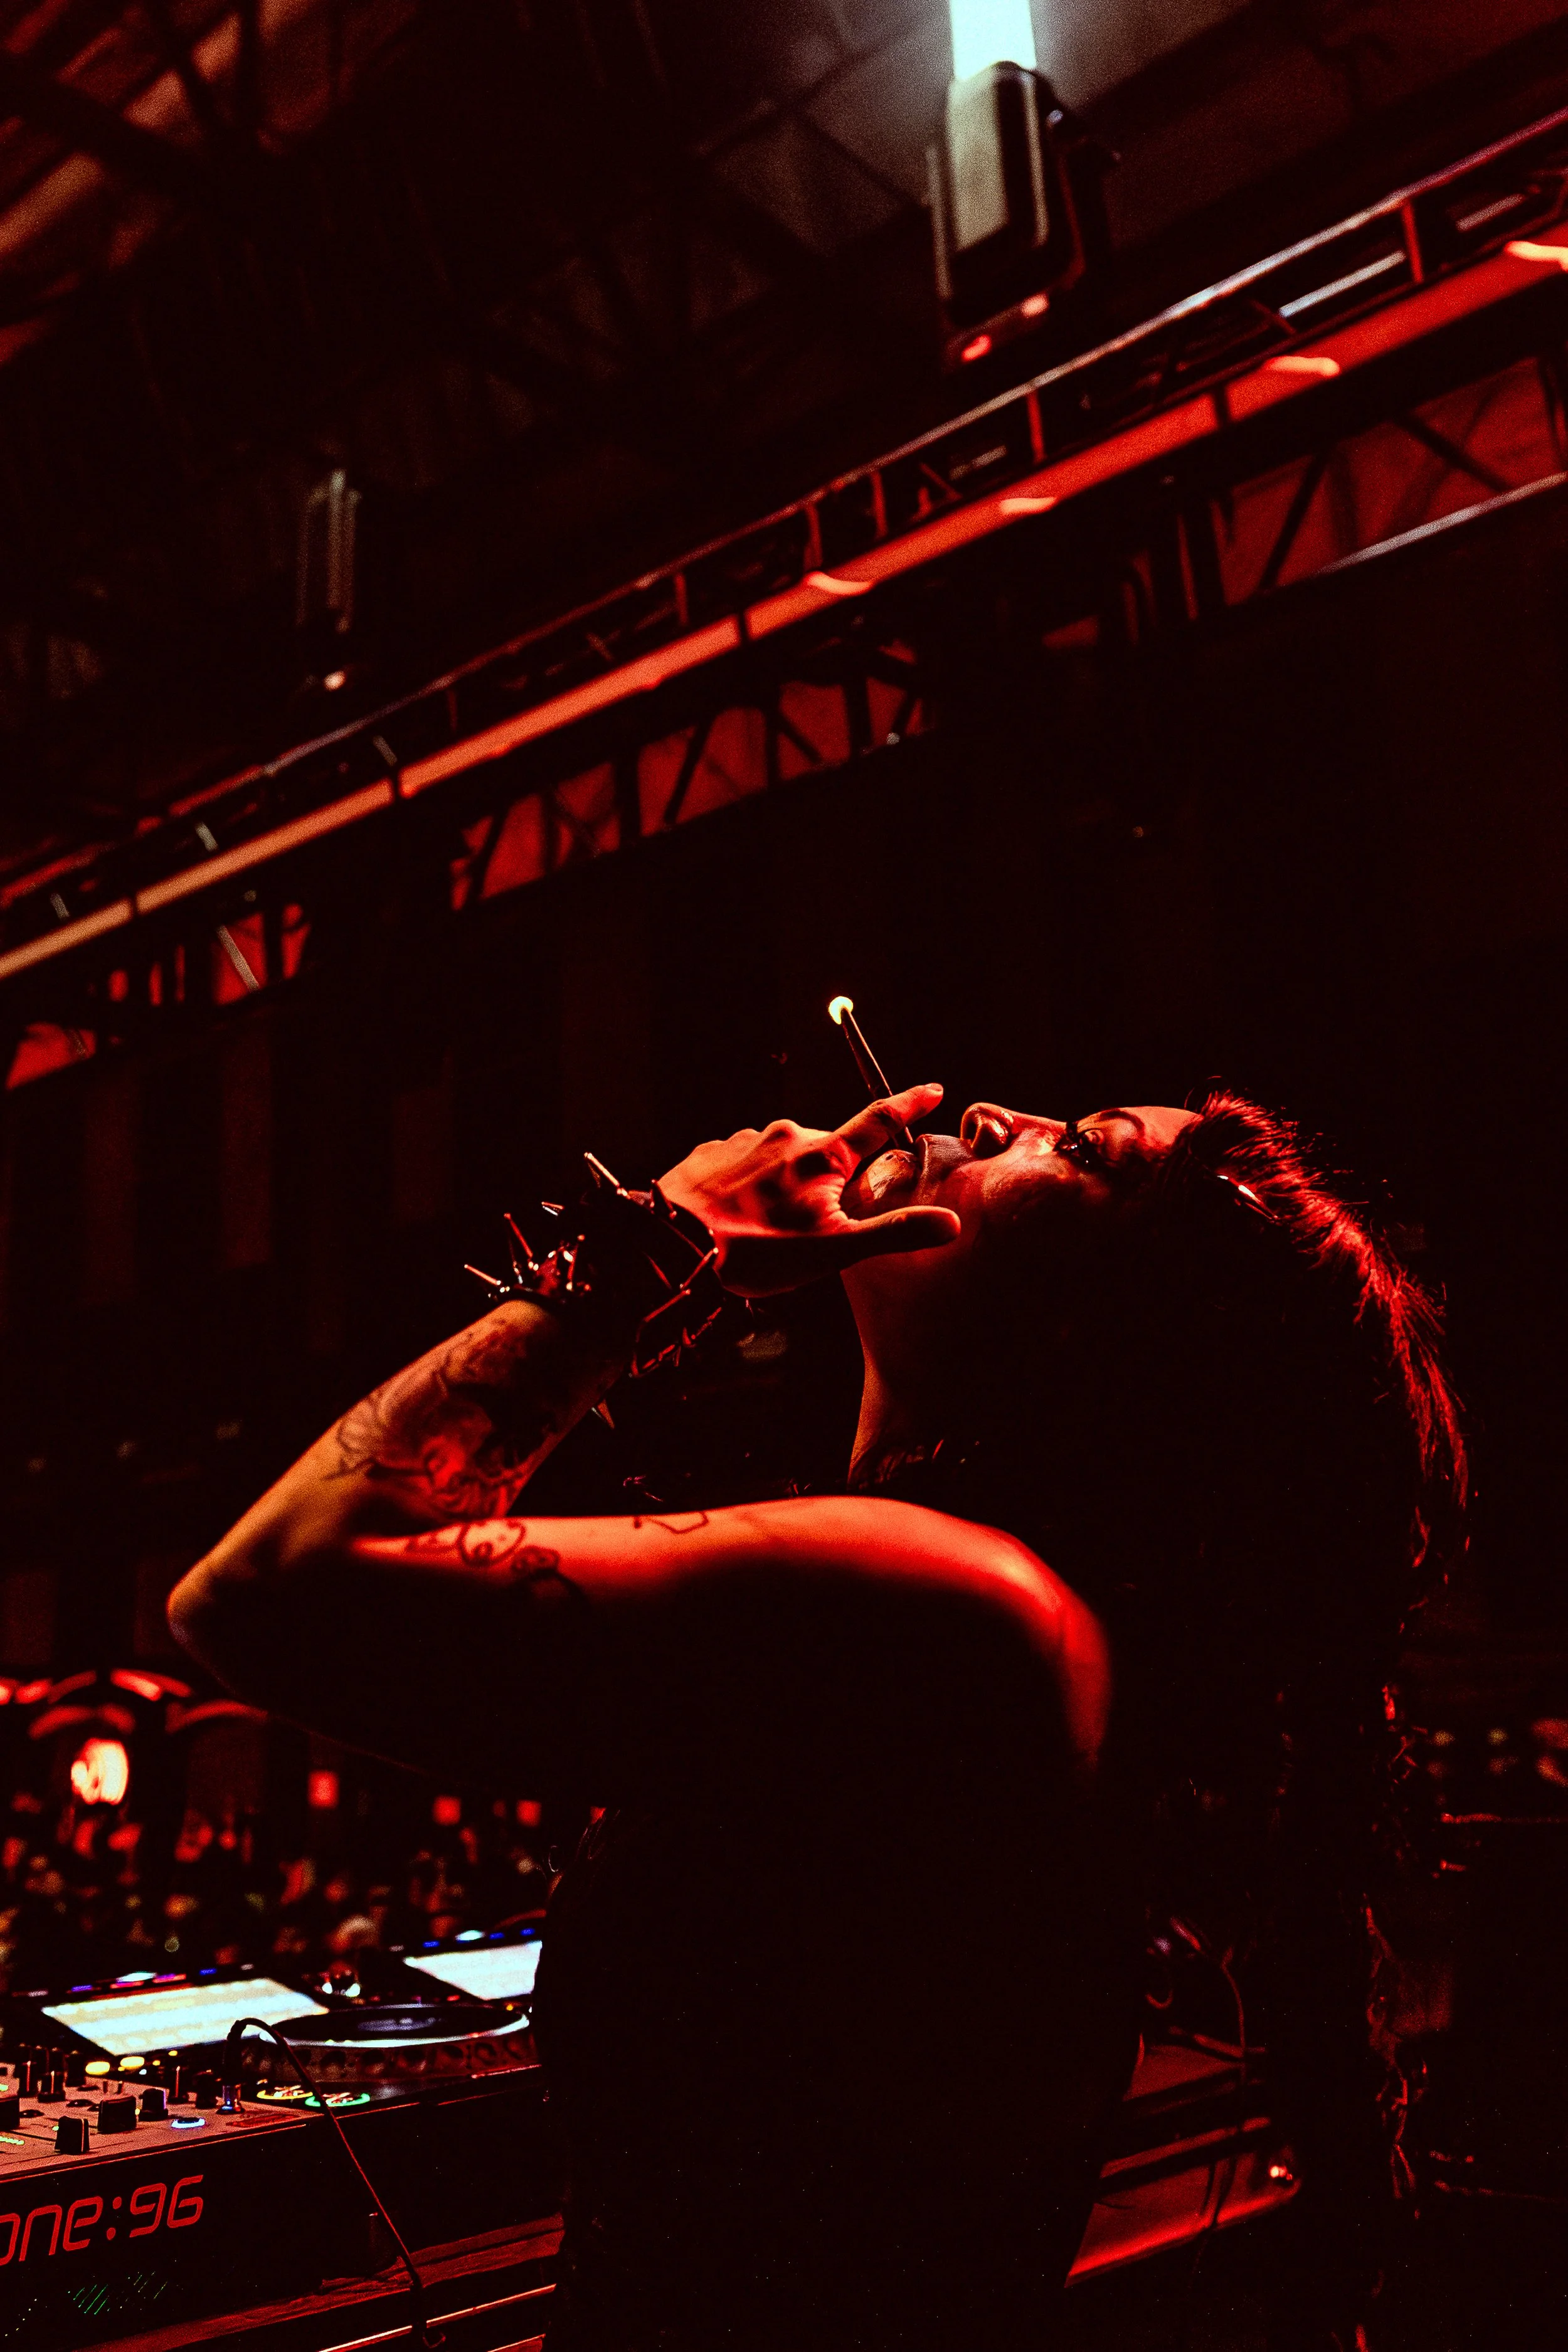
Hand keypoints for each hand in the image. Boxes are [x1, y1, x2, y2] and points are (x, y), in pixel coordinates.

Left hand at [658, 1084, 960, 1296]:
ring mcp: (744, 1141)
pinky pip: (745, 1164)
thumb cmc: (755, 1250)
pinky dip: (751, 1185)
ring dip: (789, 1183)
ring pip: (784, 1158)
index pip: (878, 1119)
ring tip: (773, 1229)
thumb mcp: (835, 1250)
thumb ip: (894, 1233)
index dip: (908, 1104)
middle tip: (823, 1221)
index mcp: (823, 1156)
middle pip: (828, 1149)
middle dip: (835, 1176)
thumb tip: (949, 1223)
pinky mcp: (711, 1153)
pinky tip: (741, 1217)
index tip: (932, 1089)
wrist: (672, 1246)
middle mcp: (786, 1136)